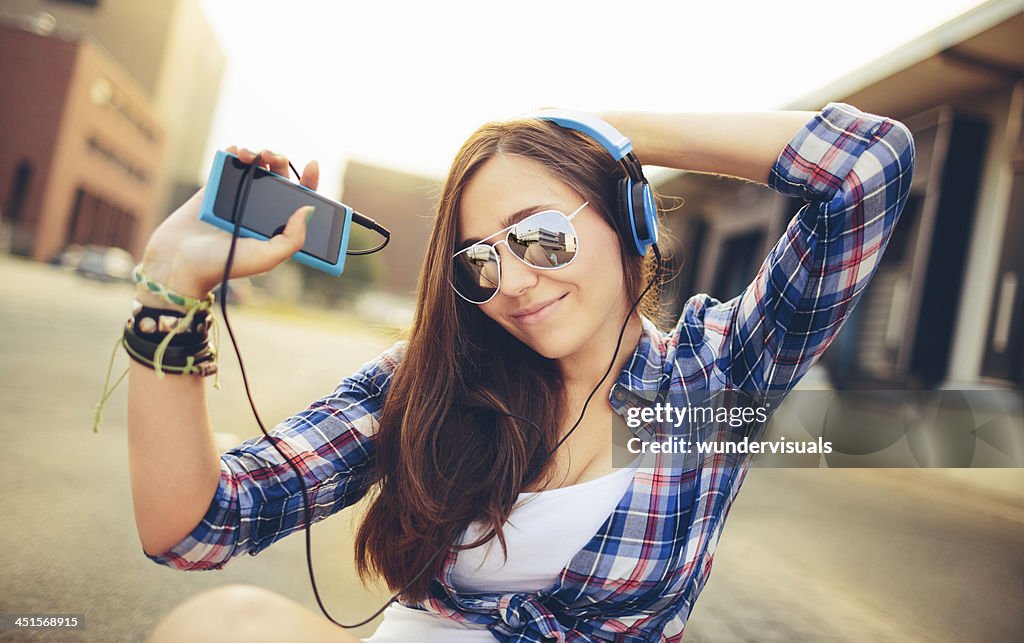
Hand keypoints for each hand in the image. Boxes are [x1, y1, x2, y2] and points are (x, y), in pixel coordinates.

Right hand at [139, 146, 319, 299]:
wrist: (178, 262)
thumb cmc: (223, 265)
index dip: (309, 182)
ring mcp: (237, 198)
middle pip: (278, 177)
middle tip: (272, 157)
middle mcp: (259, 211)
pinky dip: (233, 153)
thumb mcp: (267, 257)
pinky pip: (227, 165)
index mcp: (276, 227)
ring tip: (251, 154)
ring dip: (257, 154)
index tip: (312, 165)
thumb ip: (293, 238)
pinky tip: (235, 151)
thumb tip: (310, 208)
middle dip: (280, 161)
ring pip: (255, 168)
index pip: (300, 201)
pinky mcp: (214, 190)